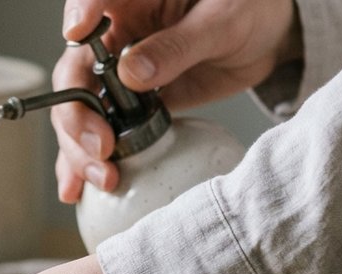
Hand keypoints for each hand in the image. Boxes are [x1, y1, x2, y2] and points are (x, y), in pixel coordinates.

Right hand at [53, 0, 301, 202]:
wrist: (267, 37)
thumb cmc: (246, 8)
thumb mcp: (221, 21)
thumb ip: (177, 45)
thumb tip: (133, 74)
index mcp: (130, 1)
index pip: (90, 2)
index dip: (78, 18)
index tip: (76, 35)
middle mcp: (113, 38)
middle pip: (74, 75)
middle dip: (77, 115)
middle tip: (101, 147)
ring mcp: (116, 77)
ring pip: (79, 112)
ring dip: (78, 150)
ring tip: (100, 177)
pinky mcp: (129, 108)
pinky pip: (101, 134)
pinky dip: (87, 163)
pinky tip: (78, 187)